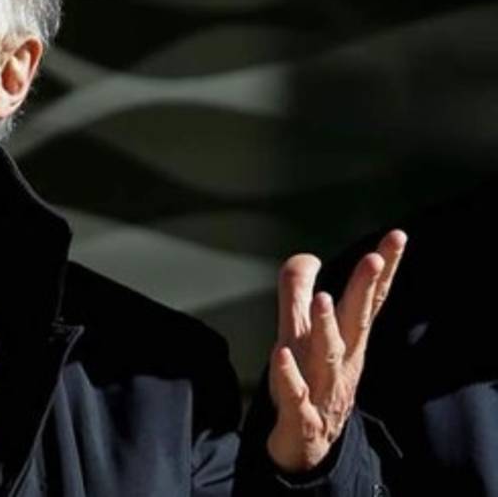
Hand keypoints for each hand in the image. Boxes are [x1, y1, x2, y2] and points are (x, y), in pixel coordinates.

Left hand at [266, 229, 406, 471]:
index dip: (383, 269)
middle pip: (356, 322)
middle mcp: (340, 361)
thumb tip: (306, 256)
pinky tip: (283, 356)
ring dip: (327, 328)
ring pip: (328, 356)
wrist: (308, 445)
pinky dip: (291, 376)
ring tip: (324, 300)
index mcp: (347, 340)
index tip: (397, 236)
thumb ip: (300, 293)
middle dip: (364, 290)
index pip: (368, 300)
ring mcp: (322, 388)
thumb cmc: (311, 380)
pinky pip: (296, 394)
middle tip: (373, 258)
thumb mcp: (302, 334)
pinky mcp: (300, 413)